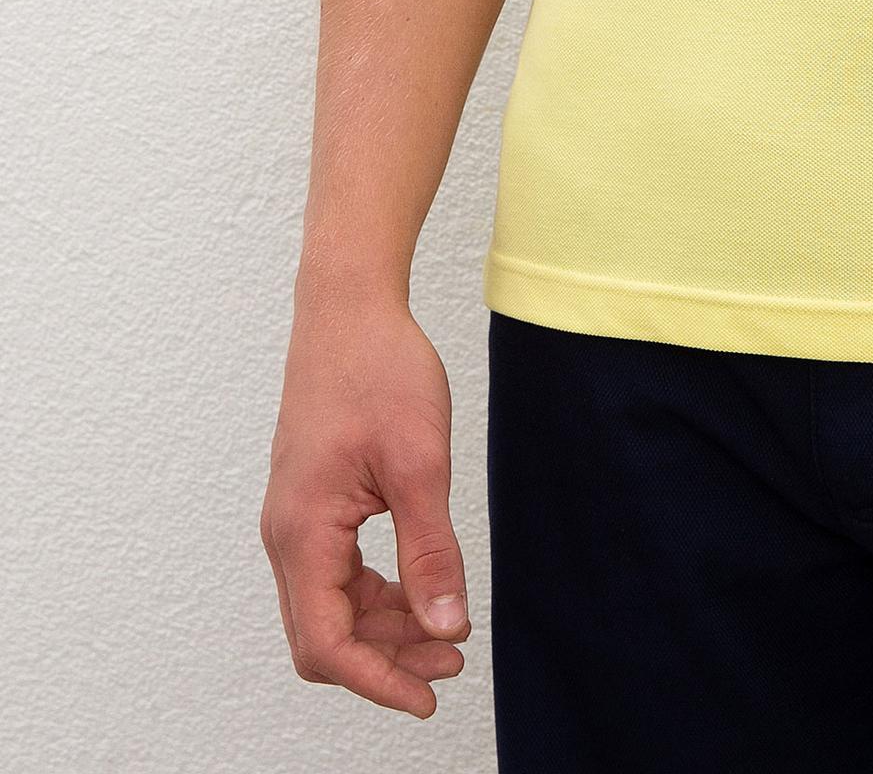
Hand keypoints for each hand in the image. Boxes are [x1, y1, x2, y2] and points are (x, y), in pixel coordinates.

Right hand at [260, 288, 472, 717]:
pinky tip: (421, 588)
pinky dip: (377, 593)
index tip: (428, 697)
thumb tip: (447, 624)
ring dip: (385, 628)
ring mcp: (295, 520)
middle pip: (325, 634)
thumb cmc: (378, 370)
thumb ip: (430, 551)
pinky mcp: (311, 504)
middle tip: (453, 660)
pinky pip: (336, 573)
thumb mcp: (420, 463)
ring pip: (331, 607)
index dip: (377, 681)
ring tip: (447, 629)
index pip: (326, 642)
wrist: (349, 307)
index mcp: (302, 532)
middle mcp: (286, 535)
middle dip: (386, 659)